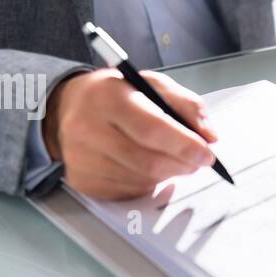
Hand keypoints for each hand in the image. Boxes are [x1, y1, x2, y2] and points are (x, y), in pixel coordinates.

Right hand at [42, 68, 217, 199]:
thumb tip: (209, 135)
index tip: (207, 154)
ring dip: (168, 174)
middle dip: (183, 164)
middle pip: (149, 161)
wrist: (65, 110)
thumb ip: (186, 105)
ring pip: (142, 179)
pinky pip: (128, 191)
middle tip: (197, 161)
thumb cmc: (116, 97)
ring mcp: (82, 159)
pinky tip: (145, 167)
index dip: (185, 145)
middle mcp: (88, 129)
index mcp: (107, 98)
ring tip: (171, 160)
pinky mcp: (82, 181)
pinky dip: (147, 183)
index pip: (152, 129)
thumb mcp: (151, 85)